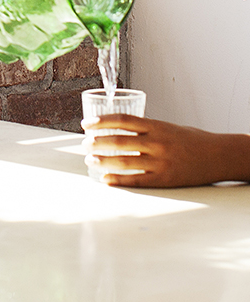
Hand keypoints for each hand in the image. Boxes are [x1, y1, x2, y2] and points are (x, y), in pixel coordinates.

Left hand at [83, 114, 249, 187]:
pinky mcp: (165, 179)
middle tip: (83, 144)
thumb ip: (146, 129)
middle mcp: (156, 142)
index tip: (86, 124)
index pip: (122, 120)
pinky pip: (137, 180)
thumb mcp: (167, 127)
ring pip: (124, 161)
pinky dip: (119, 180)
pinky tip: (106, 180)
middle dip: (97, 143)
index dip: (101, 121)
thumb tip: (119, 130)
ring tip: (90, 160)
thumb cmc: (192, 140)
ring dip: (103, 161)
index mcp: (156, 126)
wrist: (218, 155)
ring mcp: (161, 162)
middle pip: (118, 141)